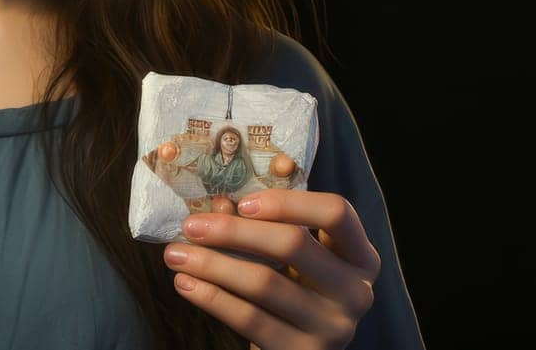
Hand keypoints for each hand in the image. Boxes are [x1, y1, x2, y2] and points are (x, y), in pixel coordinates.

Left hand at [163, 189, 379, 349]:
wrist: (298, 348)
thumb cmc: (295, 289)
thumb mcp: (295, 259)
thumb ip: (267, 227)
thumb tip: (220, 206)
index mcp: (361, 256)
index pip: (336, 212)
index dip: (288, 202)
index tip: (243, 202)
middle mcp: (357, 291)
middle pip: (294, 244)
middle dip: (234, 231)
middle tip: (190, 225)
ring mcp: (335, 327)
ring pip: (265, 283)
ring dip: (212, 264)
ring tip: (175, 254)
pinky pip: (250, 320)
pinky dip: (212, 298)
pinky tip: (186, 283)